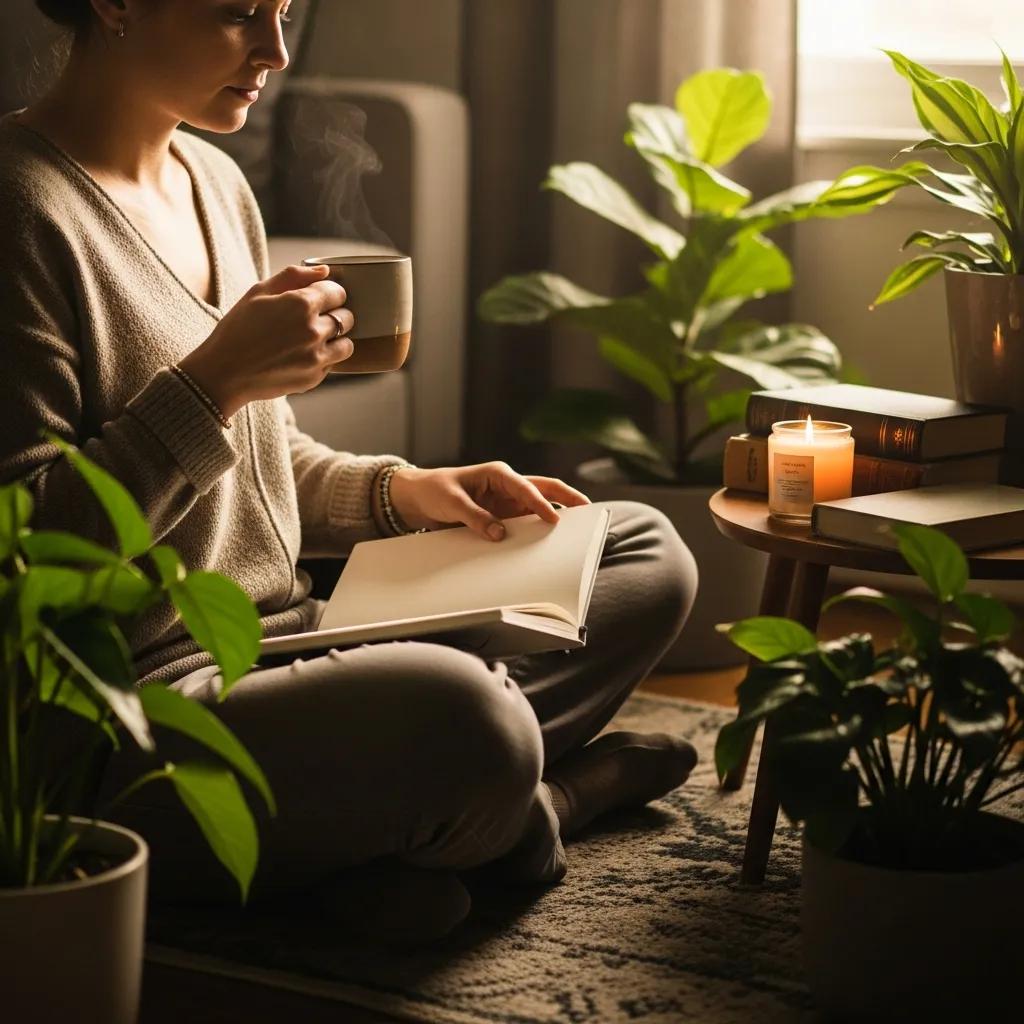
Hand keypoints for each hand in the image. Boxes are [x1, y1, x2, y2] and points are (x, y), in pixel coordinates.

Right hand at [178, 264, 354, 418]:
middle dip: (335, 315)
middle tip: (315, 319)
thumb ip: (293, 276)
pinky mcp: (315, 378)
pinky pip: (332, 364)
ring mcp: (316, 357)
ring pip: (347, 344)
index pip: (337, 292)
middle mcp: (314, 331)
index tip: (318, 298)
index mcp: (301, 305)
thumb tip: (324, 271)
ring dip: (336, 340)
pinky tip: (301, 356)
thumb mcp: (258, 293)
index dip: (328, 293)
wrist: (224, 373)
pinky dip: (323, 359)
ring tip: (315, 340)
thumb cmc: (238, 329)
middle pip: (347, 317)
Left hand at [387, 462, 591, 540]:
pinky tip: (545, 544)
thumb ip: (475, 517)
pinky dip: (536, 531)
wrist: (418, 497)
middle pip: (545, 490)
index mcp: (498, 474)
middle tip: (589, 511)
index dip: (541, 504)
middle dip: (568, 499)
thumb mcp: (452, 502)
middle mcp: (508, 486)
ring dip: (554, 517)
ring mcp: (507, 501)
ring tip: (575, 532)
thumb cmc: (435, 490)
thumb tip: (499, 534)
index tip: (554, 519)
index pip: (526, 488)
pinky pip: (524, 523)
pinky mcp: (503, 515)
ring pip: (538, 507)